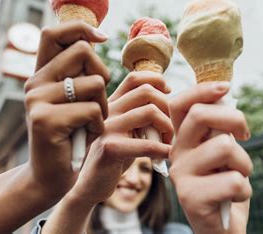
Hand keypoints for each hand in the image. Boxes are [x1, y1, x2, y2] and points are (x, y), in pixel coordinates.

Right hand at [23, 21, 109, 198]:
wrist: (52, 175)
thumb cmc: (73, 135)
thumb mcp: (75, 100)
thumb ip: (78, 72)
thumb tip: (96, 38)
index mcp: (41, 74)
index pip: (54, 32)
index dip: (81, 28)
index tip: (103, 38)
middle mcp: (34, 83)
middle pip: (83, 51)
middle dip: (102, 73)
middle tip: (97, 99)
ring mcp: (37, 101)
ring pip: (93, 83)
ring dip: (103, 105)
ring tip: (89, 123)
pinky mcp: (45, 121)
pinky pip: (92, 110)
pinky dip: (98, 124)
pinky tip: (83, 137)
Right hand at [69, 71, 172, 204]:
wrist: (91, 185)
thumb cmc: (116, 156)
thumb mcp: (128, 129)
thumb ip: (141, 112)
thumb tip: (169, 98)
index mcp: (112, 103)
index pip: (135, 78)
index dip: (157, 81)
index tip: (169, 94)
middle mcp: (107, 110)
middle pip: (146, 91)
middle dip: (168, 107)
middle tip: (171, 128)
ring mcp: (107, 127)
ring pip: (149, 112)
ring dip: (168, 128)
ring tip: (167, 144)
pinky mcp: (110, 148)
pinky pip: (146, 143)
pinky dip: (163, 149)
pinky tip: (166, 155)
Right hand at [168, 82, 252, 233]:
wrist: (221, 229)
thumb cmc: (224, 185)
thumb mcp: (222, 152)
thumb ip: (219, 127)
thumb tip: (225, 95)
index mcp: (182, 139)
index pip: (179, 103)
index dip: (202, 89)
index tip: (227, 87)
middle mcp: (176, 154)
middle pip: (200, 115)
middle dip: (235, 119)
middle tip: (244, 136)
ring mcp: (181, 176)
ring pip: (224, 147)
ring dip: (244, 163)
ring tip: (237, 177)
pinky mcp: (191, 198)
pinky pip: (233, 180)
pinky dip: (244, 190)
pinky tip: (233, 198)